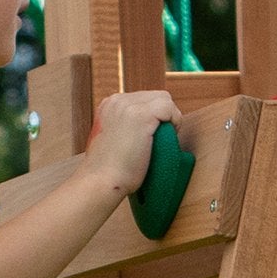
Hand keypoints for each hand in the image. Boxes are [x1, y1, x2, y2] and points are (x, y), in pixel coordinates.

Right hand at [85, 88, 175, 202]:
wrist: (101, 181)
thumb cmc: (108, 171)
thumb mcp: (112, 140)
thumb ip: (123, 129)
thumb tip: (142, 132)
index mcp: (109, 105)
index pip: (143, 99)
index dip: (155, 116)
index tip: (153, 137)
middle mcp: (117, 100)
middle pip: (155, 96)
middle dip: (164, 115)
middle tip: (161, 139)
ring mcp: (128, 105)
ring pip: (164, 99)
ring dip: (171, 118)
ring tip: (164, 139)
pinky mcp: (141, 114)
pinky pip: (169, 107)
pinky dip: (175, 121)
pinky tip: (170, 137)